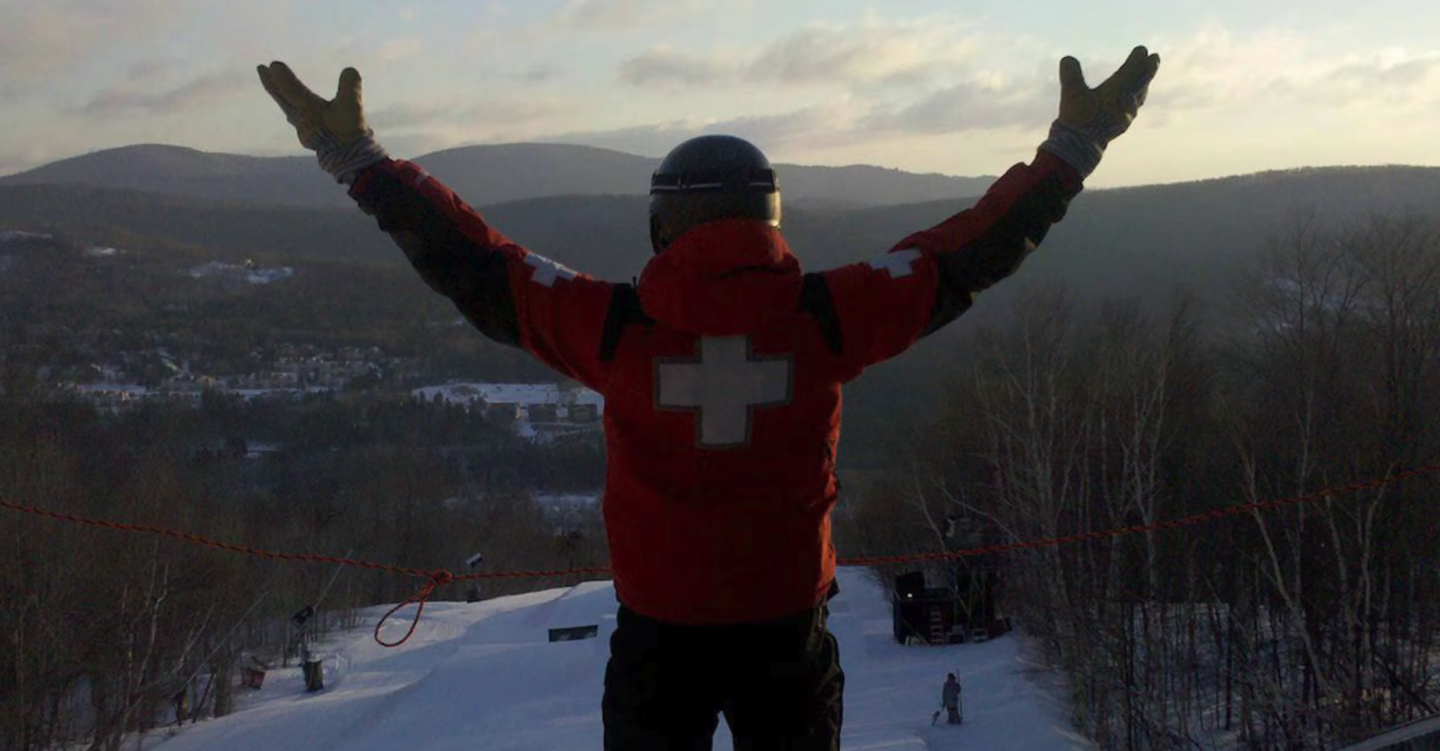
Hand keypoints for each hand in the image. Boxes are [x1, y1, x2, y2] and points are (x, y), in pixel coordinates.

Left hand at [256, 62, 386, 182]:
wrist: (348, 159)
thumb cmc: (348, 131)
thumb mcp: (353, 106)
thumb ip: (350, 86)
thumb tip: (349, 70)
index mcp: (309, 109)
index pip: (292, 90)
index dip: (283, 77)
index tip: (273, 65)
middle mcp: (301, 118)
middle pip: (282, 98)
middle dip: (271, 82)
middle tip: (260, 68)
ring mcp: (302, 129)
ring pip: (286, 107)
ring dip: (278, 94)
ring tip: (272, 84)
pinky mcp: (307, 136)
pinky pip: (294, 118)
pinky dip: (289, 108)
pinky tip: (291, 113)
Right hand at [1040, 46, 1159, 178]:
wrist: (1079, 147)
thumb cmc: (1076, 118)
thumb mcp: (1070, 93)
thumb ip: (1070, 74)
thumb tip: (1068, 58)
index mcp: (1117, 91)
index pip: (1132, 70)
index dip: (1137, 59)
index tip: (1142, 49)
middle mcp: (1126, 102)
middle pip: (1142, 82)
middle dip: (1149, 69)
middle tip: (1155, 58)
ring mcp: (1126, 115)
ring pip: (1140, 95)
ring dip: (1145, 83)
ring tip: (1147, 77)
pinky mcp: (1122, 125)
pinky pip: (1135, 107)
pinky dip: (1138, 97)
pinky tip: (1135, 100)